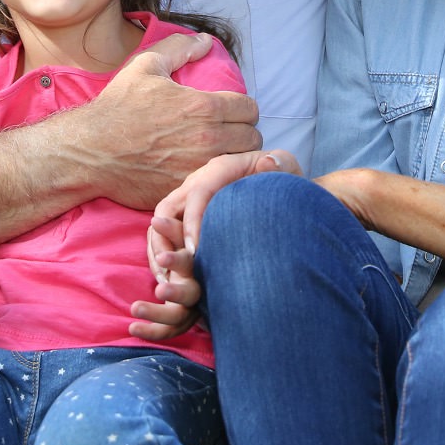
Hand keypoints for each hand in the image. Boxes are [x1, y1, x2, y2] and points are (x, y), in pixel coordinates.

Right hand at [82, 33, 261, 208]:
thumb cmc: (117, 108)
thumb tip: (206, 41)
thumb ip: (180, 49)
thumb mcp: (146, 66)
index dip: (243, 109)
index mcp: (204, 107)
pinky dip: (217, 181)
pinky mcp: (188, 191)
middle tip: (227, 134)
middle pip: (252, 139)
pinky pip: (219, 187)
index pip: (250, 109)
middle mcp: (208, 139)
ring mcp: (199, 169)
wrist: (89, 151)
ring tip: (219, 155)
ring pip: (240, 165)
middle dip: (243, 135)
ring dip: (234, 159)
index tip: (231, 113)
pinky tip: (205, 175)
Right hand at [129, 150, 298, 339]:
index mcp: (219, 169)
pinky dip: (162, 255)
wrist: (275, 184)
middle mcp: (197, 182)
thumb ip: (281, 165)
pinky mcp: (187, 215)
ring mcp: (189, 199)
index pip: (198, 194)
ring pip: (160, 223)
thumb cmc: (280, 179)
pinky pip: (165, 234)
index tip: (195, 252)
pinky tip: (171, 279)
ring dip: (158, 251)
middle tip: (170, 271)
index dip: (193, 222)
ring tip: (166, 280)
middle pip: (167, 209)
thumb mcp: (287, 168)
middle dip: (164, 239)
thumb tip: (267, 164)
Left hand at [129, 215, 201, 341]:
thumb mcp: (183, 237)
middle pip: (191, 294)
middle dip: (175, 292)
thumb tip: (154, 221)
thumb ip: (171, 230)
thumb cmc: (190, 247)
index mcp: (199, 266)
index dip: (176, 261)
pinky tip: (132, 329)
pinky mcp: (182, 320)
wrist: (204, 271)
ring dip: (157, 315)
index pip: (190, 263)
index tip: (161, 258)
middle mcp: (199, 288)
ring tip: (134, 307)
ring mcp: (191, 307)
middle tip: (158, 289)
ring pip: (178, 317)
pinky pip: (169, 330)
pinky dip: (151, 332)